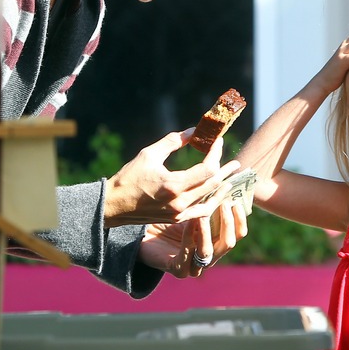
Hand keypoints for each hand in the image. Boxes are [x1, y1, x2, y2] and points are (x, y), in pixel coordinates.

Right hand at [104, 131, 239, 226]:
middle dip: (225, 170)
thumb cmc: (129, 177)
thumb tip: (193, 131)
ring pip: (210, 199)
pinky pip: (202, 211)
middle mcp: (179, 201)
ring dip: (222, 187)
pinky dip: (212, 202)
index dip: (216, 154)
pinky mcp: (176, 219)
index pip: (207, 169)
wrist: (113, 206)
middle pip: (212, 184)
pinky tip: (218, 195)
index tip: (218, 142)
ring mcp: (179, 213)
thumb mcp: (149, 154)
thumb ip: (173, 141)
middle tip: (235, 162)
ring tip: (231, 178)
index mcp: (173, 184)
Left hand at [138, 199, 248, 277]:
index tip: (235, 201)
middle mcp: (210, 256)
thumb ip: (209, 201)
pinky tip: (187, 223)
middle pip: (228, 243)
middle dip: (227, 223)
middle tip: (222, 205)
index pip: (239, 233)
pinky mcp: (178, 269)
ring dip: (206, 232)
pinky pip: (186, 256)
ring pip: (208, 252)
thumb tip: (225, 180)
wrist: (146, 234)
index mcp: (218, 241)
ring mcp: (195, 266)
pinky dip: (188, 238)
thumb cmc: (172, 219)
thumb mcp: (194, 209)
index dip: (240, 218)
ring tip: (202, 215)